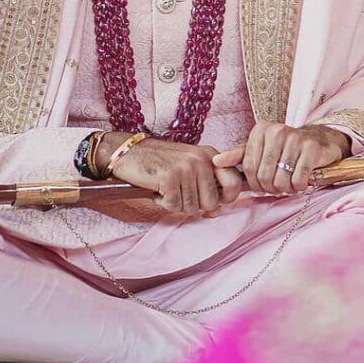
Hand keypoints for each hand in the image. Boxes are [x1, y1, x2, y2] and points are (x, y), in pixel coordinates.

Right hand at [95, 132, 243, 216]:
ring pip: (191, 207)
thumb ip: (206, 186)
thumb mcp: (189, 167)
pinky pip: (174, 206)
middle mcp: (201, 159)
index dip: (226, 198)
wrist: (129, 151)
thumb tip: (216, 211)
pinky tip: (157, 190)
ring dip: (176, 204)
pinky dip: (163, 203)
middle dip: (194, 205)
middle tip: (179, 193)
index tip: (212, 200)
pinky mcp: (169, 178)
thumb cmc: (160, 161)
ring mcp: (186, 168)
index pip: (234, 182)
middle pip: (211, 202)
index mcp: (210, 154)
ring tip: (166, 188)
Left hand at [213, 123, 351, 194]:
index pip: (249, 168)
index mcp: (261, 130)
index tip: (263, 183)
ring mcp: (296, 138)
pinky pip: (298, 180)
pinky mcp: (312, 148)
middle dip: (271, 187)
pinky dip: (299, 186)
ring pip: (281, 180)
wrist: (318, 141)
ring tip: (290, 182)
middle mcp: (277, 130)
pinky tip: (301, 180)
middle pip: (264, 176)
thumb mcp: (260, 149)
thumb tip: (215, 161)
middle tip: (279, 185)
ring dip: (286, 188)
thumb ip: (238, 155)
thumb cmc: (284, 149)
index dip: (255, 183)